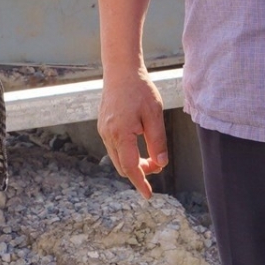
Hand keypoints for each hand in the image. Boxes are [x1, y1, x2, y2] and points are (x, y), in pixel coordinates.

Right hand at [97, 70, 167, 198]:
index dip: (141, 183)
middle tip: (158, 164)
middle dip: (140, 172)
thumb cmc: (140, 89)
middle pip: (123, 166)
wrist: (121, 70)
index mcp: (121, 134)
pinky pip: (114, 147)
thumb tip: (161, 164)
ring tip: (151, 155)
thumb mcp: (155, 115)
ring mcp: (103, 130)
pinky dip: (126, 153)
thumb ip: (157, 141)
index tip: (149, 195)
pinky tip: (138, 144)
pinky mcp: (103, 125)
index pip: (131, 167)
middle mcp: (108, 135)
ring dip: (133, 162)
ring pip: (117, 158)